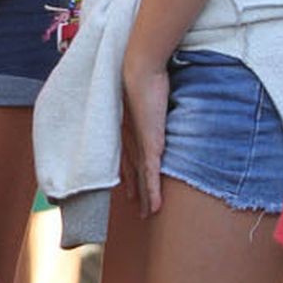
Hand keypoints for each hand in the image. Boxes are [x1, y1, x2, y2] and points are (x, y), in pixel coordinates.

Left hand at [121, 39, 169, 216]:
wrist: (138, 69)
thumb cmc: (142, 71)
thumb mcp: (145, 87)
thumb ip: (148, 94)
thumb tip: (156, 87)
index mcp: (127, 125)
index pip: (128, 152)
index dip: (128, 169)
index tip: (128, 181)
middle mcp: (131, 137)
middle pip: (133, 169)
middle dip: (135, 187)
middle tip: (136, 205)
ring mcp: (140, 143)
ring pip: (141, 177)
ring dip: (145, 197)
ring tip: (147, 214)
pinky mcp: (150, 145)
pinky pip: (151, 175)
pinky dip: (152, 192)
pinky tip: (155, 207)